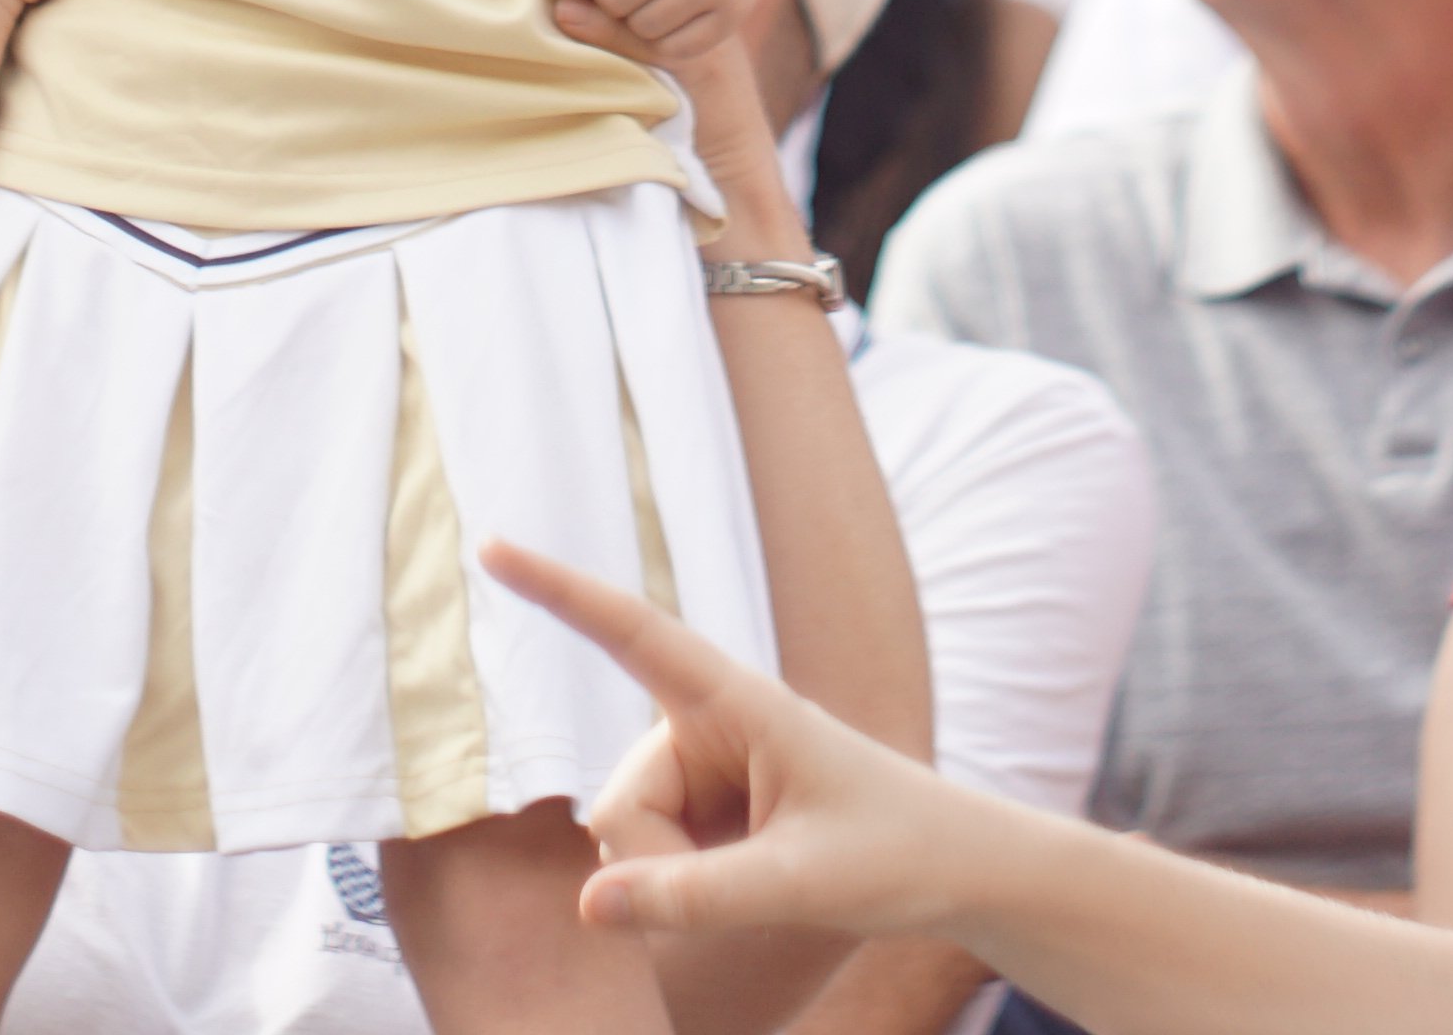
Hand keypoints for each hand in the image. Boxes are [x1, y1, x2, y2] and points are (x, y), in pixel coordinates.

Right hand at [488, 540, 970, 951]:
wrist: (961, 872)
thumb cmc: (899, 854)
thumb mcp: (803, 881)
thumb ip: (695, 897)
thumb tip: (588, 905)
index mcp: (742, 702)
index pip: (633, 632)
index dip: (558, 591)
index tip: (491, 546)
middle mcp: (714, 725)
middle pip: (623, 802)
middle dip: (655, 862)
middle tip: (752, 887)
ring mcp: (710, 770)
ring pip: (631, 838)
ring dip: (675, 879)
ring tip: (768, 878)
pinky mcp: (713, 810)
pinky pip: (655, 857)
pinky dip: (684, 886)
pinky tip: (752, 882)